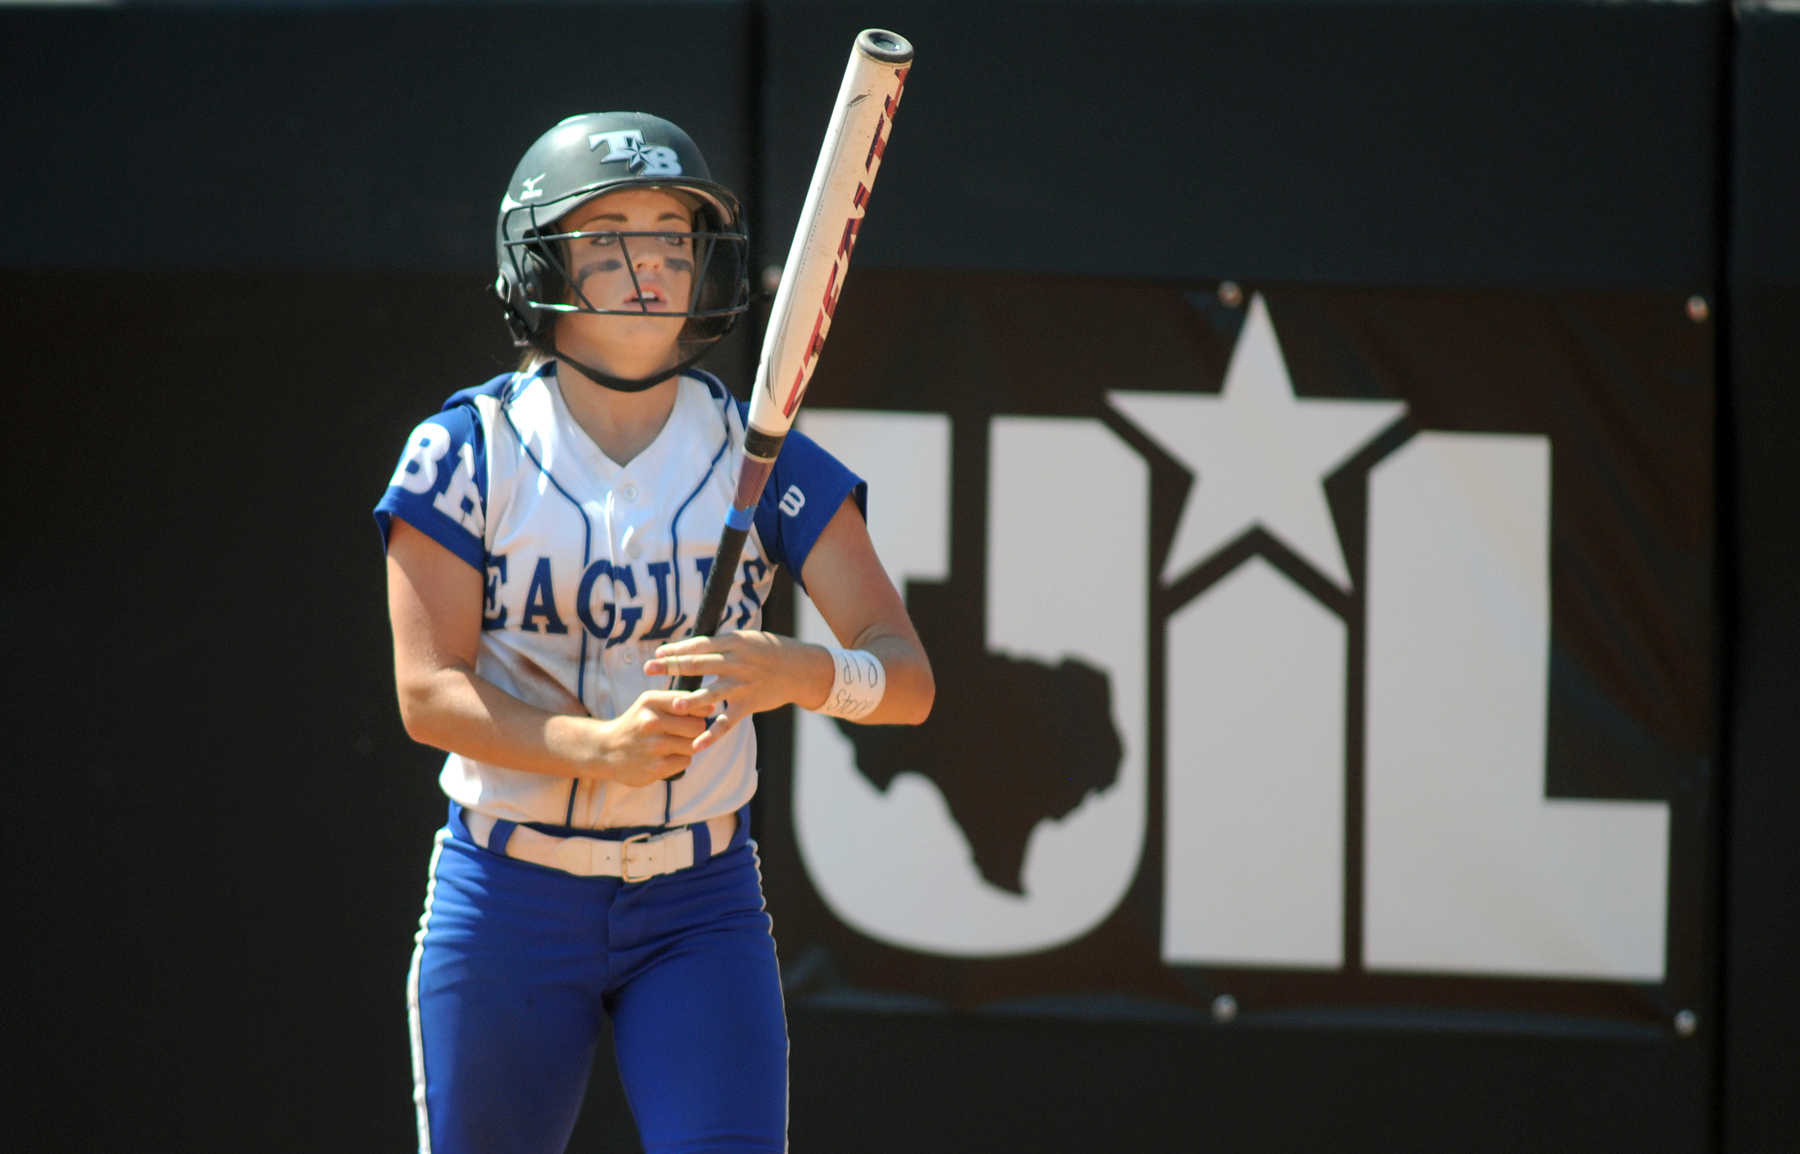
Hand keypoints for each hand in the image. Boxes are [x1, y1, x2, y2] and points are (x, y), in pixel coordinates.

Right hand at [586, 691, 707, 784]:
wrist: (605, 750)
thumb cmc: (636, 724)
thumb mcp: (649, 704)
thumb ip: (678, 701)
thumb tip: (711, 708)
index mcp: (652, 702)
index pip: (692, 702)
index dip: (699, 709)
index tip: (695, 714)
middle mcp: (653, 722)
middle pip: (698, 726)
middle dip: (695, 729)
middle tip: (683, 732)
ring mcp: (655, 746)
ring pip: (694, 745)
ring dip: (688, 746)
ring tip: (673, 744)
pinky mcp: (657, 768)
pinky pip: (686, 761)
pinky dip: (680, 759)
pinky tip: (666, 756)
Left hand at [645, 631, 832, 752]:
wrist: (801, 669)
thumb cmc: (770, 651)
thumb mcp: (746, 639)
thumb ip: (721, 645)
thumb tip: (690, 647)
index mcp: (734, 643)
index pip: (699, 645)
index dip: (677, 649)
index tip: (658, 653)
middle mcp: (737, 662)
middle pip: (699, 664)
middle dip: (671, 666)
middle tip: (649, 669)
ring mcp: (743, 685)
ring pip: (712, 693)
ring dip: (692, 700)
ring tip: (673, 705)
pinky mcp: (749, 704)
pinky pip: (727, 722)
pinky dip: (713, 734)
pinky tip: (697, 744)